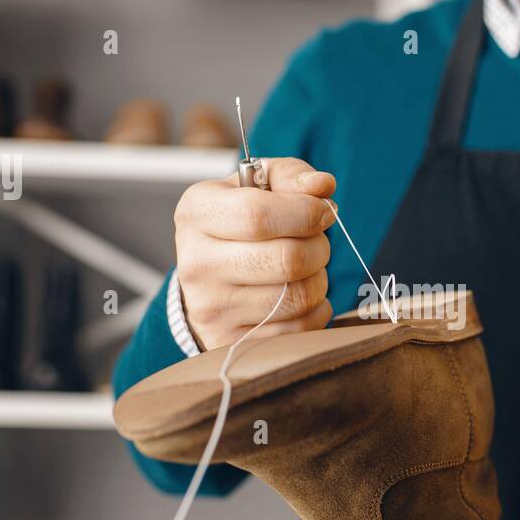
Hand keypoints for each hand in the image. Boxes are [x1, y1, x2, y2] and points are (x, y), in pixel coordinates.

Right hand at [174, 158, 336, 349]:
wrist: (208, 281)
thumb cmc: (240, 225)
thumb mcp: (257, 187)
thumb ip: (292, 177)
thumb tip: (322, 186)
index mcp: (196, 213)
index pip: (258, 216)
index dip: (305, 213)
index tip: (323, 212)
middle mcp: (196, 263)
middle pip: (286, 260)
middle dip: (319, 248)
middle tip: (317, 242)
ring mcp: (212, 309)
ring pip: (298, 297)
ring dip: (319, 280)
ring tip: (306, 268)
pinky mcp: (232, 343)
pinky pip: (300, 328)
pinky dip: (316, 310)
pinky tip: (300, 296)